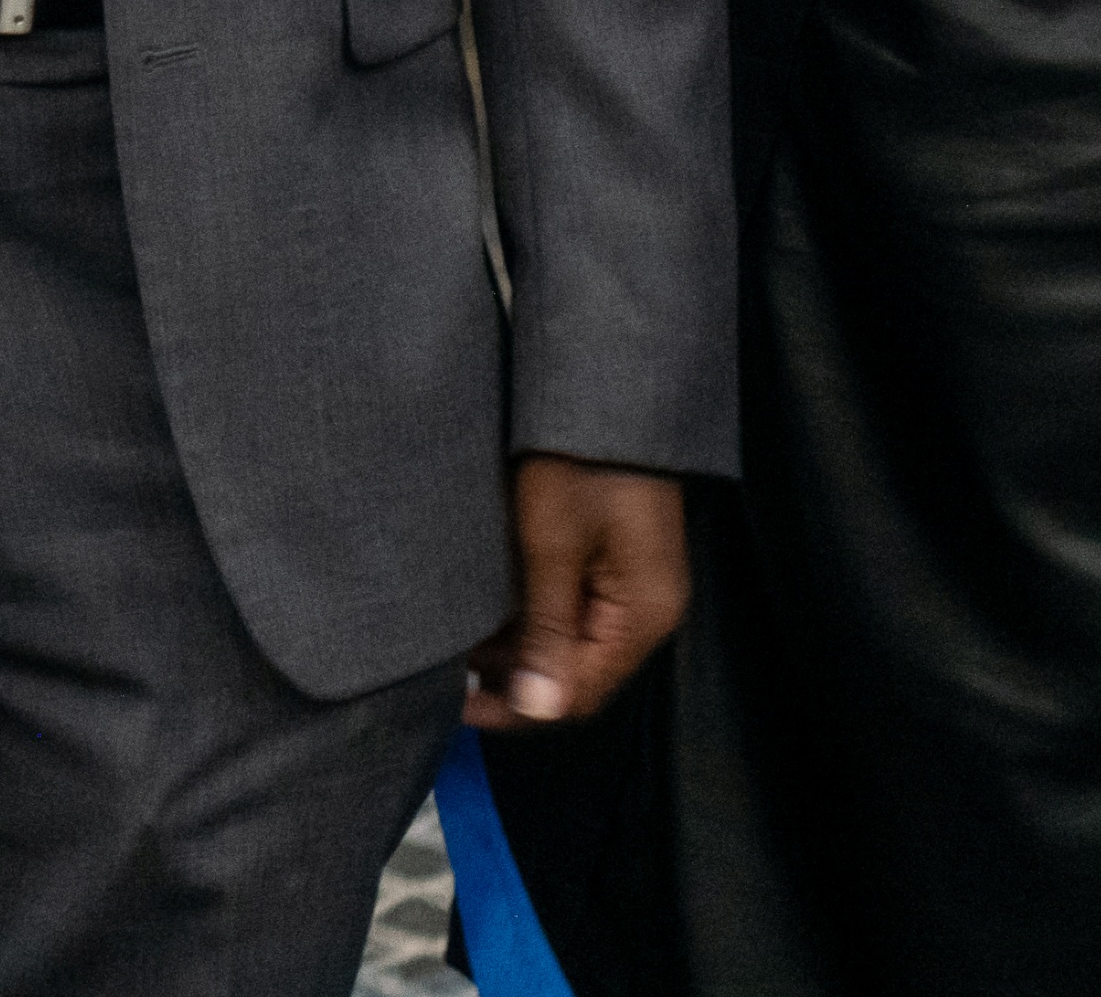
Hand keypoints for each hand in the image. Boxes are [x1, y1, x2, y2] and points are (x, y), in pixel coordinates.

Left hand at [464, 456, 687, 728]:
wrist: (609, 390)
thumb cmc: (581, 461)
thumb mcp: (552, 546)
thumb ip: (545, 630)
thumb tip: (539, 708)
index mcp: (644, 615)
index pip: (580, 695)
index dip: (520, 709)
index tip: (462, 706)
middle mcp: (647, 609)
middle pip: (578, 673)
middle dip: (515, 679)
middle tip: (453, 674)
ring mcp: (634, 584)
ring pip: (573, 642)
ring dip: (520, 649)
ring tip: (464, 642)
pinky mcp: (618, 560)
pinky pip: (576, 609)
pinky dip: (534, 618)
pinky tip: (491, 611)